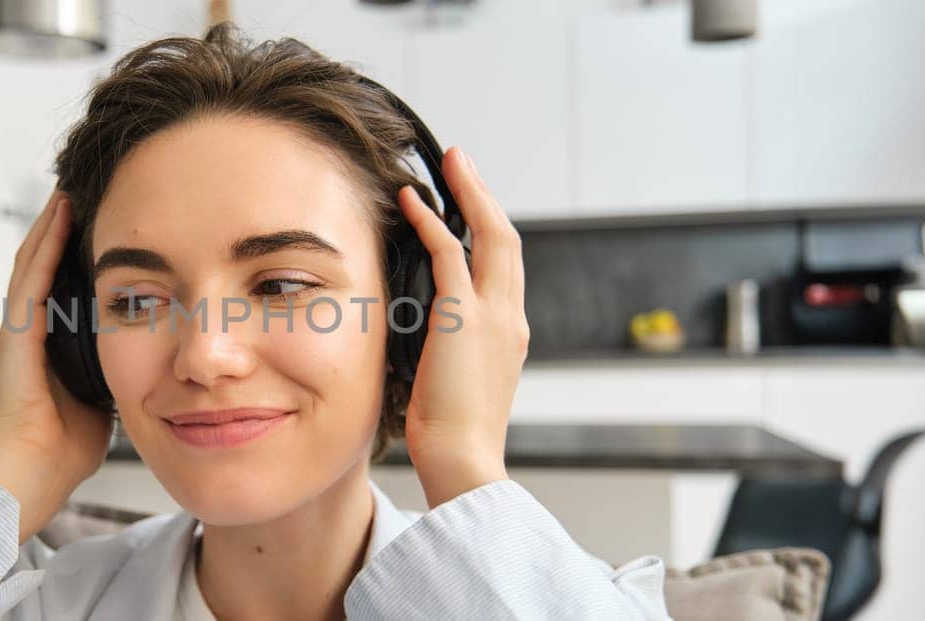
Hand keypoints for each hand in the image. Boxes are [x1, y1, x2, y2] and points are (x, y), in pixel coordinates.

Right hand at [0, 190, 113, 543]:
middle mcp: (29, 332)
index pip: (60, 286)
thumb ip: (120, 373)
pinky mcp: (16, 334)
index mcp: (48, 346)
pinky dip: (45, 244)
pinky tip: (59, 215)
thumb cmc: (64, 450)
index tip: (98, 224)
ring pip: (33, 261)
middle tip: (81, 191)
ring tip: (68, 189)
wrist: (33, 474)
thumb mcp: (106, 399)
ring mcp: (19, 331)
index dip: (75, 253)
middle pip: (43, 264)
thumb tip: (155, 361)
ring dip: (51, 224)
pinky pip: (31, 278)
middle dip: (61, 228)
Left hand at [396, 146, 528, 507]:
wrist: (463, 460)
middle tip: (463, 164)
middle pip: (507, 239)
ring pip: (491, 234)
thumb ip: (447, 351)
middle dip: (485, 196)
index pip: (505, 268)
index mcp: (510, 334)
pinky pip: (450, 252)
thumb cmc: (451, 435)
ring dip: (469, 192)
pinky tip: (413, 201)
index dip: (488, 231)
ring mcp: (494, 315)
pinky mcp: (465, 317)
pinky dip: (432, 221)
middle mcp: (511, 317)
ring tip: (450, 163)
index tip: (469, 207)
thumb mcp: (453, 382)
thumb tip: (419, 335)